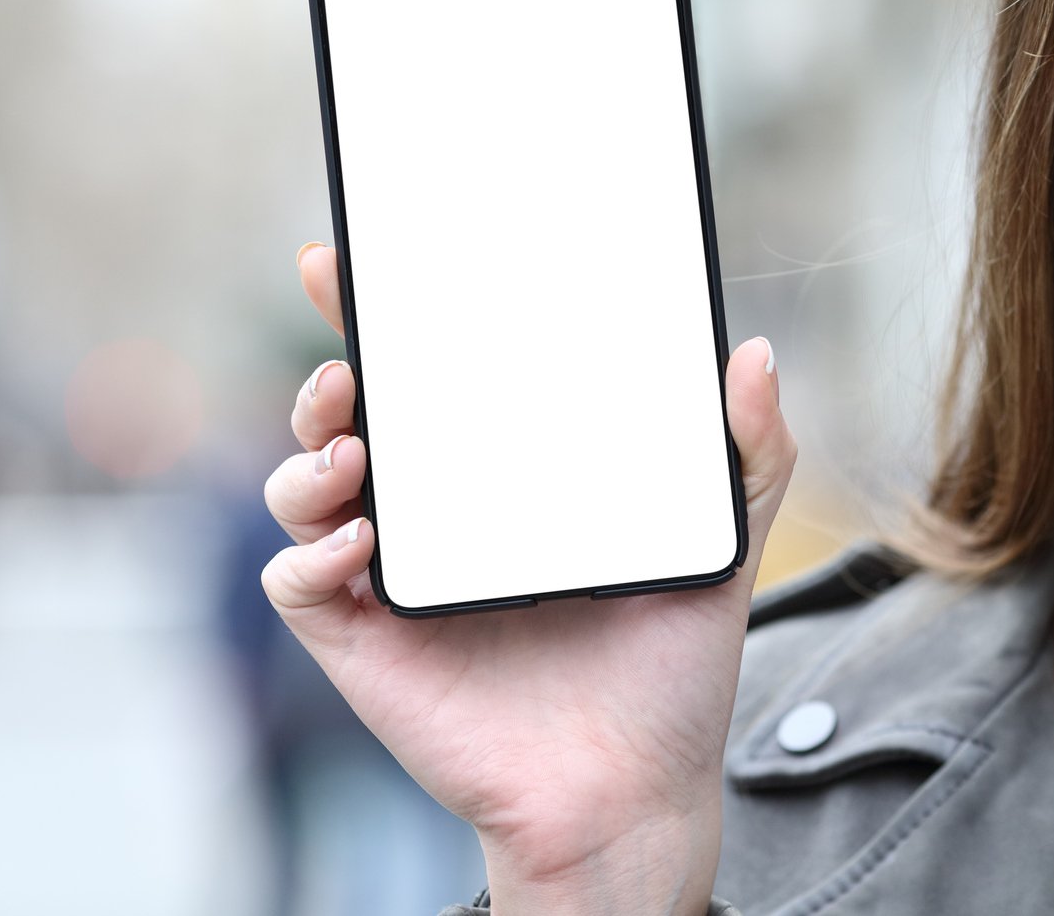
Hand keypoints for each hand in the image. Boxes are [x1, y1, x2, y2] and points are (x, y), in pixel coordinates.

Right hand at [263, 241, 799, 914]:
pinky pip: (299, 583)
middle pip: (348, 417)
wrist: (637, 789)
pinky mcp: (364, 643)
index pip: (432, 376)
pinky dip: (310, 554)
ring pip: (303, 487)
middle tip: (351, 359)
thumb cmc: (670, 668)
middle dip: (328, 370)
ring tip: (356, 445)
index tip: (355, 263)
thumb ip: (751, 450)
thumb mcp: (723, 543)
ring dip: (310, 454)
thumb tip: (754, 352)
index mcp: (499, 474)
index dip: (383, 316)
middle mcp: (434, 514)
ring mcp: (390, 576)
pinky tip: (363, 541)